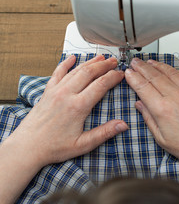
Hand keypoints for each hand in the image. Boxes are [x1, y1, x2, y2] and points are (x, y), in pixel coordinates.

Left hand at [8, 55, 127, 166]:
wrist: (27, 147)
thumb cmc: (54, 147)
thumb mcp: (83, 144)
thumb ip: (104, 133)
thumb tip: (123, 125)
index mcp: (78, 106)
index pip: (101, 84)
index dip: (113, 77)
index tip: (121, 74)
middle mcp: (66, 94)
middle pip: (89, 72)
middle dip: (104, 65)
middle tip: (114, 61)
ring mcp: (56, 91)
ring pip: (76, 70)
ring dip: (90, 62)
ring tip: (101, 58)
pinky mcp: (47, 92)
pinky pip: (57, 73)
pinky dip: (65, 63)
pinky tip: (72, 58)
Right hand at [125, 58, 178, 203]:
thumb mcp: (162, 138)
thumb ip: (149, 119)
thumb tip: (140, 104)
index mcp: (162, 109)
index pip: (143, 87)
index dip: (133, 78)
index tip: (128, 73)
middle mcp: (174, 96)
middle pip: (153, 76)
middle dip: (141, 67)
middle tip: (134, 62)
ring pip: (168, 72)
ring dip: (156, 65)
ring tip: (148, 61)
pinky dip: (173, 69)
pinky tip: (168, 67)